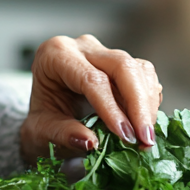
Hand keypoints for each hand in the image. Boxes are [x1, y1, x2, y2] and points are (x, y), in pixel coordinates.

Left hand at [20, 35, 162, 160]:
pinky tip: (144, 124)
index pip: (91, 78)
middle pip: (122, 65)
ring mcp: (104, 52)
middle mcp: (82, 47)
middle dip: (138, 104)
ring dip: (147, 105)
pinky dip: (150, 101)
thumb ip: (62, 135)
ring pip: (139, 69)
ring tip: (146, 138)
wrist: (46, 114)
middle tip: (145, 139)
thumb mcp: (40, 131)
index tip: (125, 135)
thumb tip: (91, 142)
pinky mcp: (122, 63)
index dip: (111, 108)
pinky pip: (145, 76)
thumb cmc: (42, 120)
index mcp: (55, 55)